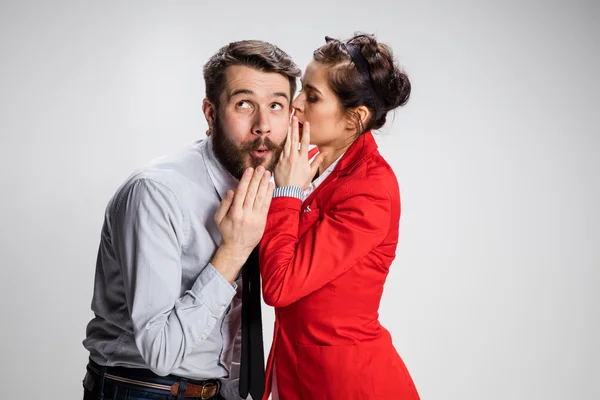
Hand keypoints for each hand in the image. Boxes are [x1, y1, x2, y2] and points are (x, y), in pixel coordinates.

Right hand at [211, 166, 273, 281]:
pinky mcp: (262, 221)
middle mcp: (245, 214)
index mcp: (234, 213)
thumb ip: (224, 204)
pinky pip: (266, 205)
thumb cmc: (227, 232)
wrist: (238, 248)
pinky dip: (269, 195)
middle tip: (260, 167)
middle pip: (252, 193)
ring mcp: (255, 218)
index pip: (241, 192)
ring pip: (260, 198)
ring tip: (267, 173)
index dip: (246, 180)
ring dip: (264, 184)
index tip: (249, 169)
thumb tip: (231, 191)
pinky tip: (270, 185)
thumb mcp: (219, 219)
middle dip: (256, 179)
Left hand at [274, 117, 327, 189]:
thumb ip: (317, 160)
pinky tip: (284, 136)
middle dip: (294, 127)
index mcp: (302, 159)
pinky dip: (283, 143)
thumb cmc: (300, 183)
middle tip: (293, 116)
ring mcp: (285, 159)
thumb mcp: (311, 172)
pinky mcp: (279, 162)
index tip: (306, 123)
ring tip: (288, 123)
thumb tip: (325, 152)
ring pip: (287, 142)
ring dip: (288, 132)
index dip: (305, 131)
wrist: (288, 191)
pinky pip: (281, 150)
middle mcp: (293, 157)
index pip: (305, 142)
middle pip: (294, 139)